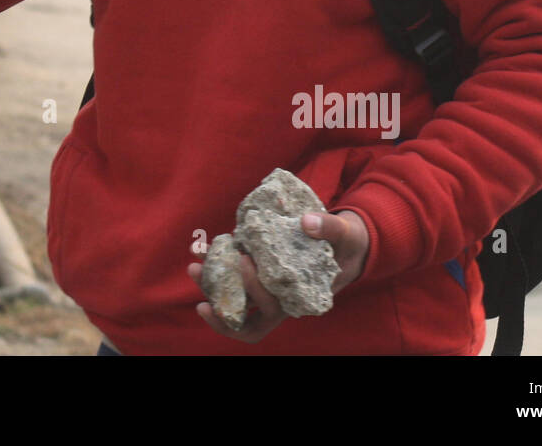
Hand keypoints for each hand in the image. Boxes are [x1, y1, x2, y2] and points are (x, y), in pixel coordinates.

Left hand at [186, 209, 370, 343]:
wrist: (347, 242)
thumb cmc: (348, 243)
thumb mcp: (346, 234)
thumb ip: (330, 228)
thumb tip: (306, 222)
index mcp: (297, 299)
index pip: (266, 315)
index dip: (247, 301)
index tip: (241, 262)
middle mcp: (279, 301)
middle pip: (243, 319)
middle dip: (218, 305)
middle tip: (197, 276)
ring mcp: (268, 290)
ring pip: (234, 302)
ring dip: (211, 287)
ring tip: (193, 266)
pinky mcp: (261, 273)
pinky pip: (235, 278)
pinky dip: (218, 267)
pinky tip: (205, 248)